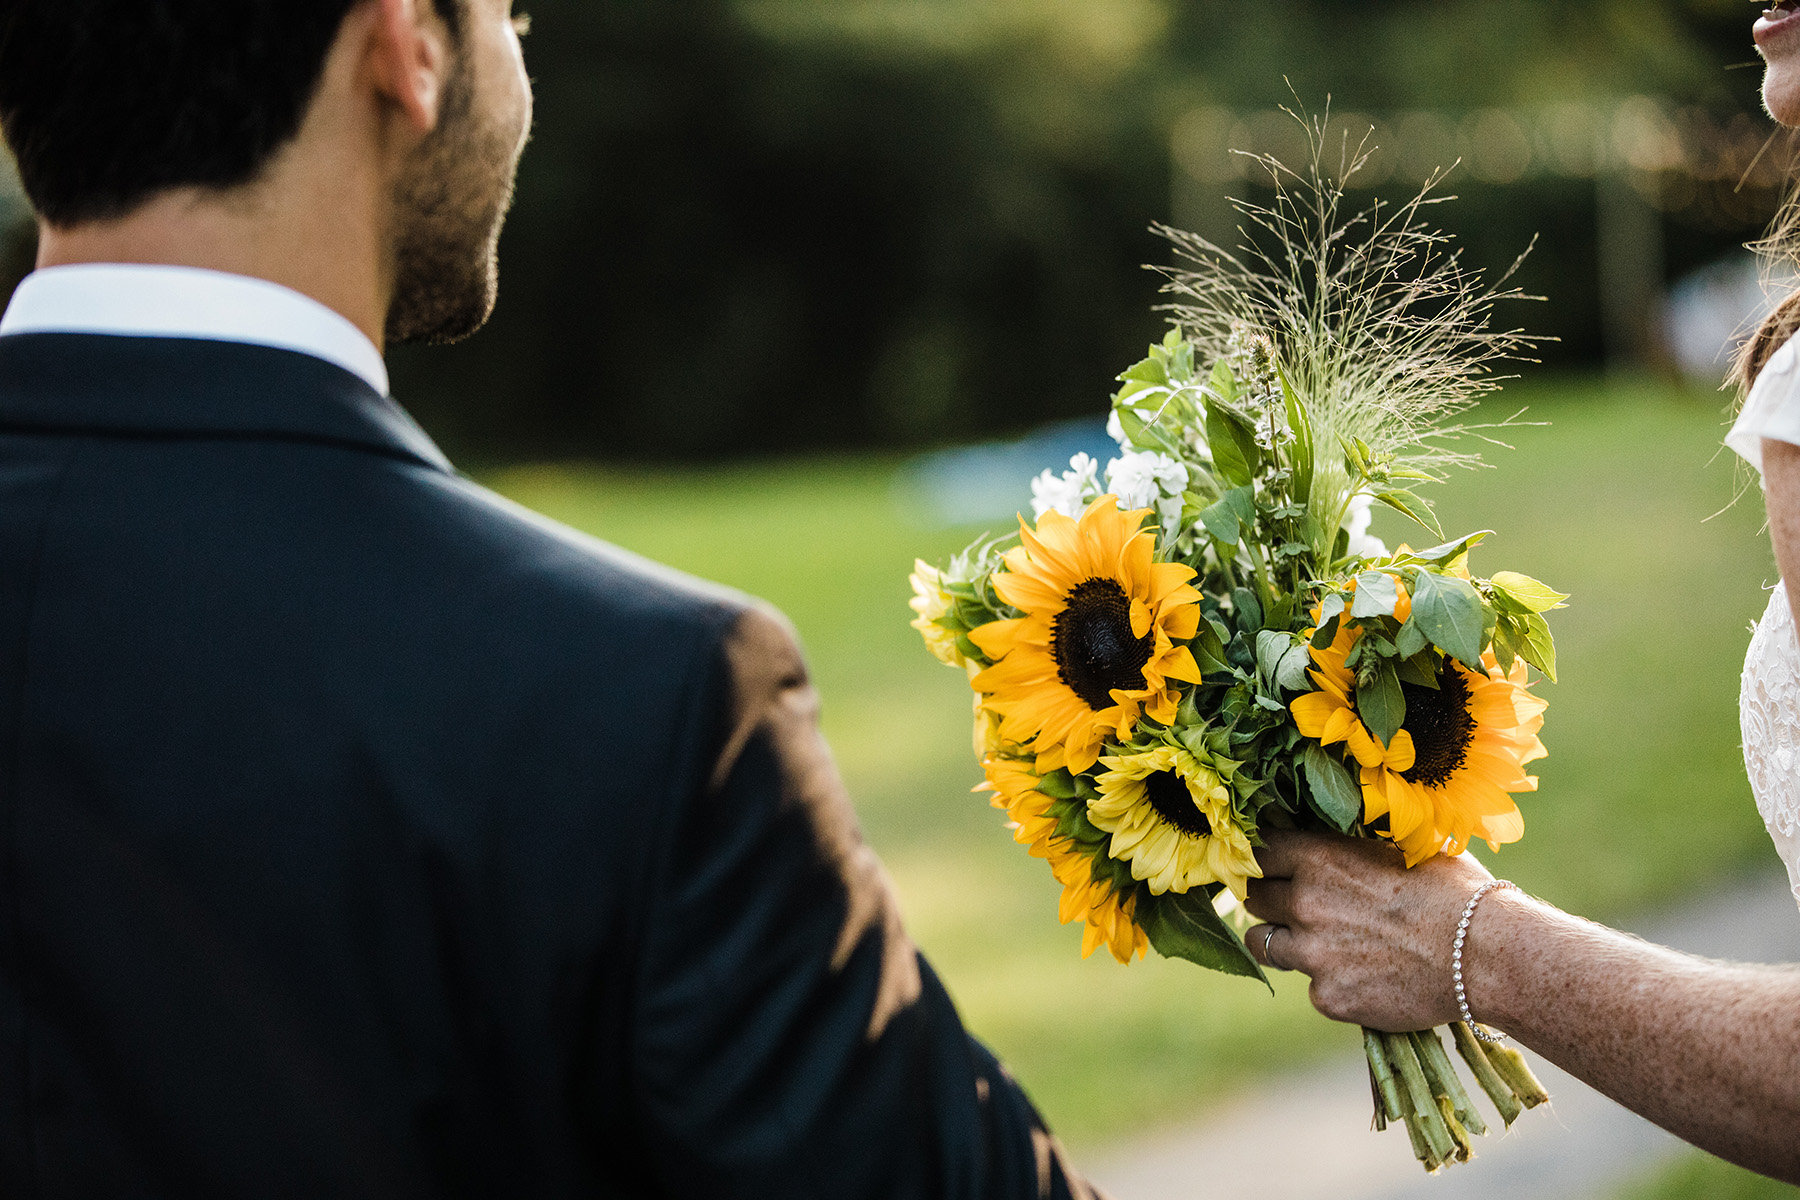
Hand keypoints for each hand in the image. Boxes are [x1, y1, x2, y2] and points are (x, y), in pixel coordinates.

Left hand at [1243, 830, 1493, 1030]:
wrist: (1484, 954)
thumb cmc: (1453, 890)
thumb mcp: (1398, 846)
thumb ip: (1351, 845)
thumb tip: (1332, 833)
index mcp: (1318, 857)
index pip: (1259, 850)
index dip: (1264, 858)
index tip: (1271, 864)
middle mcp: (1304, 902)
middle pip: (1253, 897)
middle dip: (1269, 898)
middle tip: (1295, 904)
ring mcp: (1312, 953)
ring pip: (1263, 944)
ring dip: (1283, 941)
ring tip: (1317, 943)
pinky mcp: (1328, 996)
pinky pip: (1311, 986)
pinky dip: (1330, 982)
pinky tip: (1365, 976)